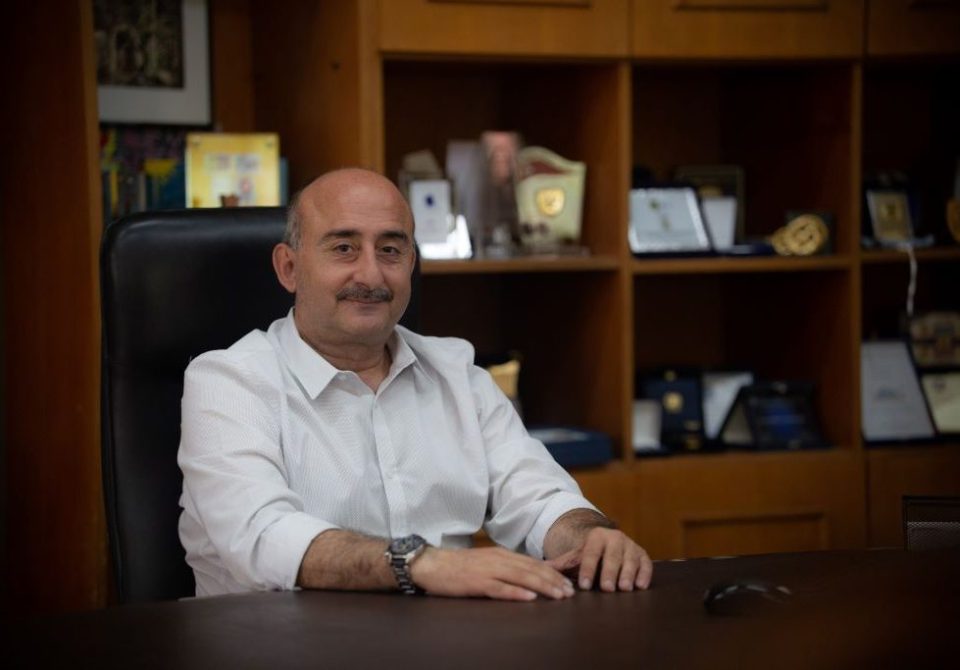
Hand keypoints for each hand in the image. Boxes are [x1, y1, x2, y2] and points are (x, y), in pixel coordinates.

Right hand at [409, 546, 575, 601]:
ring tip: (558, 596)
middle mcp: (499, 559)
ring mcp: (488, 570)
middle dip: (554, 581)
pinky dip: (516, 594)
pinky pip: (500, 589)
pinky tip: (530, 599)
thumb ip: (507, 567)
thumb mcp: (488, 562)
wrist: (432, 564)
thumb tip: (529, 576)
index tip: (569, 583)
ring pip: (521, 578)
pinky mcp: (477, 582)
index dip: (553, 573)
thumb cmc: (460, 567)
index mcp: (503, 555)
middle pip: (532, 570)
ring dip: (542, 587)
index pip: (534, 563)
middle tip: (571, 593)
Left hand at [546, 528, 651, 592]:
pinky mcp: (643, 554)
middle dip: (609, 572)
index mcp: (596, 537)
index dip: (588, 569)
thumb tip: (537, 570)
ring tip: (624, 588)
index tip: (584, 585)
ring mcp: (631, 546)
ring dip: (628, 574)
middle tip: (607, 588)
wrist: (607, 543)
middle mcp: (615, 538)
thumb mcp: (574, 558)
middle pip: (613, 556)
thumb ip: (558, 565)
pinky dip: (644, 574)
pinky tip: (640, 586)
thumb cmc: (588, 556)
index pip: (591, 553)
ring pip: (630, 559)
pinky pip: (646, 563)